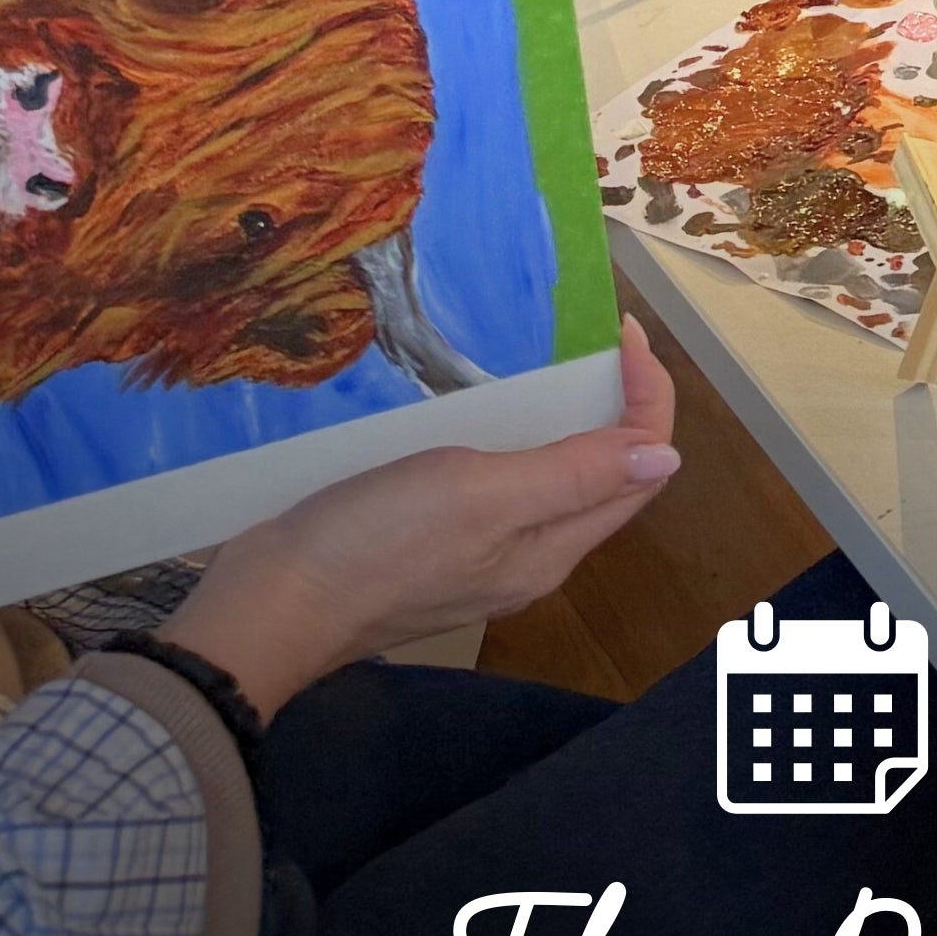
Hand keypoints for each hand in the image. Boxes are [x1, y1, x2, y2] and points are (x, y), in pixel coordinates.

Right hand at [168, 319, 680, 715]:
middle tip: (584, 333)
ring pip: (547, 477)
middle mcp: (526, 555)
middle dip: (609, 402)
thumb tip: (664, 458)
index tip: (618, 333)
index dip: (646, 398)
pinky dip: (503, 436)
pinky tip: (472, 401)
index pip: (637, 470)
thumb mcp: (483, 496)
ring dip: (556, 417)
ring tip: (538, 355)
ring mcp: (477, 551)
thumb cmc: (380, 544)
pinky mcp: (430, 540)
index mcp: (551, 549)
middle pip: (600, 474)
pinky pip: (493, 483)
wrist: (272, 602)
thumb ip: (572, 478)